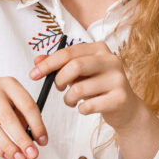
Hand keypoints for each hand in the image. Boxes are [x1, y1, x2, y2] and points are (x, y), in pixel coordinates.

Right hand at [0, 77, 46, 158]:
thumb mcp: (10, 99)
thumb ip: (23, 115)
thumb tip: (32, 138)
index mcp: (8, 84)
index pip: (27, 105)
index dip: (37, 125)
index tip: (42, 141)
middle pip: (8, 118)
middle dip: (22, 139)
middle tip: (32, 154)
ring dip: (8, 146)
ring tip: (19, 158)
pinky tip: (5, 154)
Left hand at [29, 41, 149, 131]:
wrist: (126, 108)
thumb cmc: (98, 87)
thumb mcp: (79, 73)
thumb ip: (59, 65)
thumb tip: (36, 60)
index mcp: (99, 49)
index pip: (68, 52)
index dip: (48, 63)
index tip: (33, 74)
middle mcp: (111, 60)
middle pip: (75, 66)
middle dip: (59, 80)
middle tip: (57, 88)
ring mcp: (118, 79)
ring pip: (79, 89)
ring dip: (68, 99)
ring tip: (72, 101)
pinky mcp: (120, 98)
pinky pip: (88, 106)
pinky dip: (81, 109)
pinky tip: (85, 108)